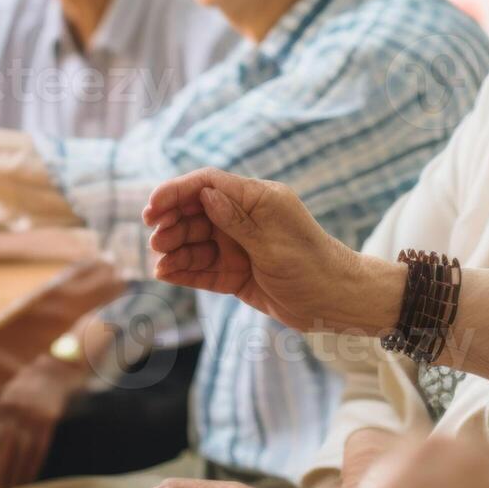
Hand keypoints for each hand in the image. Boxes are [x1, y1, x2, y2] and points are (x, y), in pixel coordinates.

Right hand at [142, 169, 399, 334]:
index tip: (152, 207)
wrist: (336, 303)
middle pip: (198, 212)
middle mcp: (246, 219)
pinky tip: (167, 273)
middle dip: (173, 224)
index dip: (177, 191)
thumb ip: (237, 220)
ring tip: (160, 262)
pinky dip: (185, 269)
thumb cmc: (312, 268)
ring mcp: (240, 245)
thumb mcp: (273, 244)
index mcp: (259, 199)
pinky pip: (203, 267)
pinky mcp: (236, 272)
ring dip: (176, 249)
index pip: (209, 184)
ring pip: (197, 241)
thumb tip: (206, 193)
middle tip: (157, 241)